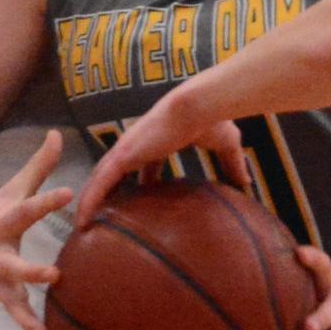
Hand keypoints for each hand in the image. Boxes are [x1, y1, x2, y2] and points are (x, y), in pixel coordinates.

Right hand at [0, 130, 74, 329]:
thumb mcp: (12, 189)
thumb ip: (39, 165)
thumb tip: (58, 132)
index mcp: (3, 223)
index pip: (28, 208)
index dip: (47, 201)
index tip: (69, 192)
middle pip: (15, 265)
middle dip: (33, 271)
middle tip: (55, 275)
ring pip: (13, 301)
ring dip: (28, 317)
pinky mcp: (1, 297)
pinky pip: (18, 318)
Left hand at [78, 91, 248, 227]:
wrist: (201, 105)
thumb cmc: (213, 120)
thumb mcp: (226, 144)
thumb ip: (232, 163)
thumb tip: (247, 184)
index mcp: (158, 140)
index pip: (143, 164)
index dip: (140, 181)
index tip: (139, 199)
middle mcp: (138, 144)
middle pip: (115, 171)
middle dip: (107, 191)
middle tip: (102, 213)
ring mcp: (128, 149)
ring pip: (101, 178)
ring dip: (92, 199)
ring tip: (83, 224)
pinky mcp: (124, 155)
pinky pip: (101, 183)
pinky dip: (90, 200)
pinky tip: (83, 219)